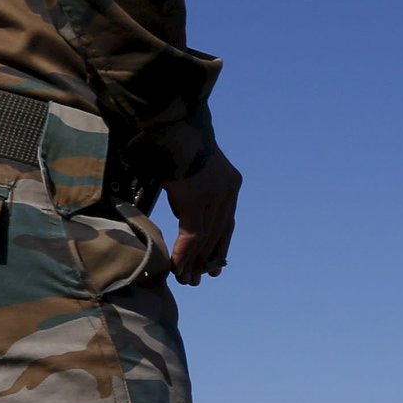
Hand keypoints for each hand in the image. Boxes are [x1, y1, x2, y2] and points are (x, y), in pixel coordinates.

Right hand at [162, 147, 242, 284]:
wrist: (171, 121)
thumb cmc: (175, 139)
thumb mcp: (190, 170)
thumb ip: (192, 191)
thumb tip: (184, 209)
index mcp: (230, 183)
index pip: (227, 223)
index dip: (220, 246)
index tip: (216, 267)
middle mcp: (228, 191)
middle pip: (218, 233)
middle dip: (206, 259)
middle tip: (196, 280)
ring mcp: (214, 196)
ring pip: (205, 237)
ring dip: (193, 261)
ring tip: (185, 280)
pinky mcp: (197, 199)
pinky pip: (192, 234)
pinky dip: (183, 253)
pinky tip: (176, 268)